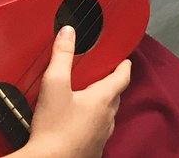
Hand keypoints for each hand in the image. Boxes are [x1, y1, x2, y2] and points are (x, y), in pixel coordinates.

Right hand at [23, 26, 130, 157]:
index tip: (125, 60)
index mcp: (103, 99)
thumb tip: (68, 31)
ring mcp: (102, 136)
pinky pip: (97, 133)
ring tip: (86, 100)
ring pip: (107, 116)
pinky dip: (92, 125)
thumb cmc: (53, 128)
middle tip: (100, 77)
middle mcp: (108, 117)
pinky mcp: (93, 150)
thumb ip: (62, 56)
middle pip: (114, 96)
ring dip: (100, 107)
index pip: (122, 77)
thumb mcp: (54, 85)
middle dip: (110, 85)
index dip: (124, 66)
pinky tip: (78, 125)